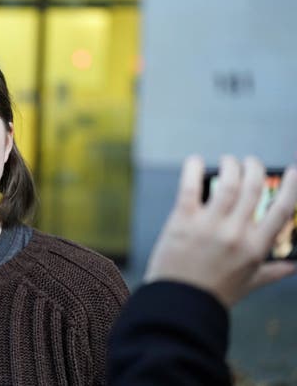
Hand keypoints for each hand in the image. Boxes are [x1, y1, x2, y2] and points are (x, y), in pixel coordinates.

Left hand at [145, 155, 296, 307]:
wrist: (179, 303)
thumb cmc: (213, 294)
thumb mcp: (248, 284)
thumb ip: (272, 271)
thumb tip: (293, 266)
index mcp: (256, 248)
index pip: (282, 210)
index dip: (290, 186)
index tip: (292, 170)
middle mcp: (236, 234)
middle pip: (253, 188)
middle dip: (254, 168)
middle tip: (249, 162)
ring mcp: (209, 226)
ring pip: (227, 183)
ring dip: (230, 165)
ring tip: (228, 160)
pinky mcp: (182, 221)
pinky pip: (190, 187)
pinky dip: (193, 169)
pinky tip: (195, 161)